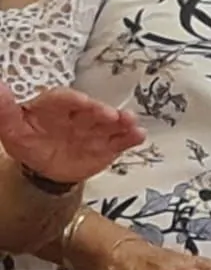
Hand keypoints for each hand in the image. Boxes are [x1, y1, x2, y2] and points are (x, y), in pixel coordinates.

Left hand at [0, 83, 143, 185]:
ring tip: (130, 122)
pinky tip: (139, 135)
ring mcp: (95, 130)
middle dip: (102, 111)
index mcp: (54, 107)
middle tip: (109, 115)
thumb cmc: (29, 143)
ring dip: (122, 121)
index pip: (63, 99)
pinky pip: (122, 140)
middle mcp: (78, 115)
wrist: (45, 170)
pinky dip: (132, 137)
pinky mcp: (108, 145)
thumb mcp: (11, 129)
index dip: (73, 99)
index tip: (81, 101)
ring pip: (111, 123)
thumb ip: (5, 111)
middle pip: (92, 110)